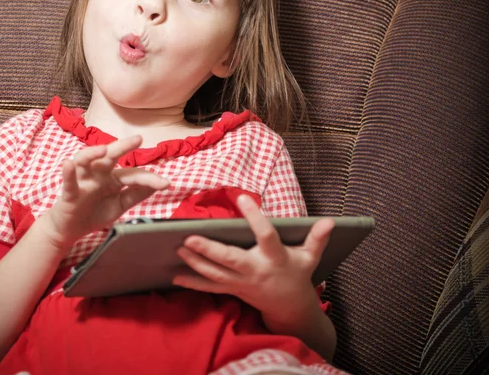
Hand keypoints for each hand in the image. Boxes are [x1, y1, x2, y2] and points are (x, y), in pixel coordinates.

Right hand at [44, 136, 169, 249]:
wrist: (71, 230)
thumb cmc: (95, 212)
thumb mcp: (120, 204)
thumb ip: (137, 194)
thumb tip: (159, 184)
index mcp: (113, 178)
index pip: (133, 175)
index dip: (149, 178)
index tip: (166, 184)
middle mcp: (98, 174)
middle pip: (110, 156)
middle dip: (122, 146)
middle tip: (138, 139)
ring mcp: (83, 181)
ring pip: (85, 161)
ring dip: (92, 153)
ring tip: (103, 150)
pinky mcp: (69, 193)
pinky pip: (68, 181)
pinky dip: (68, 172)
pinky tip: (68, 163)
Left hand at [173, 195, 333, 324]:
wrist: (290, 309)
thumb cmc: (298, 275)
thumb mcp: (310, 257)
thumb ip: (317, 239)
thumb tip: (330, 220)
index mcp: (275, 258)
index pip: (265, 235)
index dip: (255, 217)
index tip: (243, 197)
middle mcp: (256, 271)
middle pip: (231, 260)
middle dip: (209, 249)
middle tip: (189, 236)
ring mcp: (242, 283)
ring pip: (215, 274)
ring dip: (195, 262)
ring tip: (178, 248)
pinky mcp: (233, 290)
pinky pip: (210, 287)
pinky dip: (193, 282)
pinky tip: (175, 275)